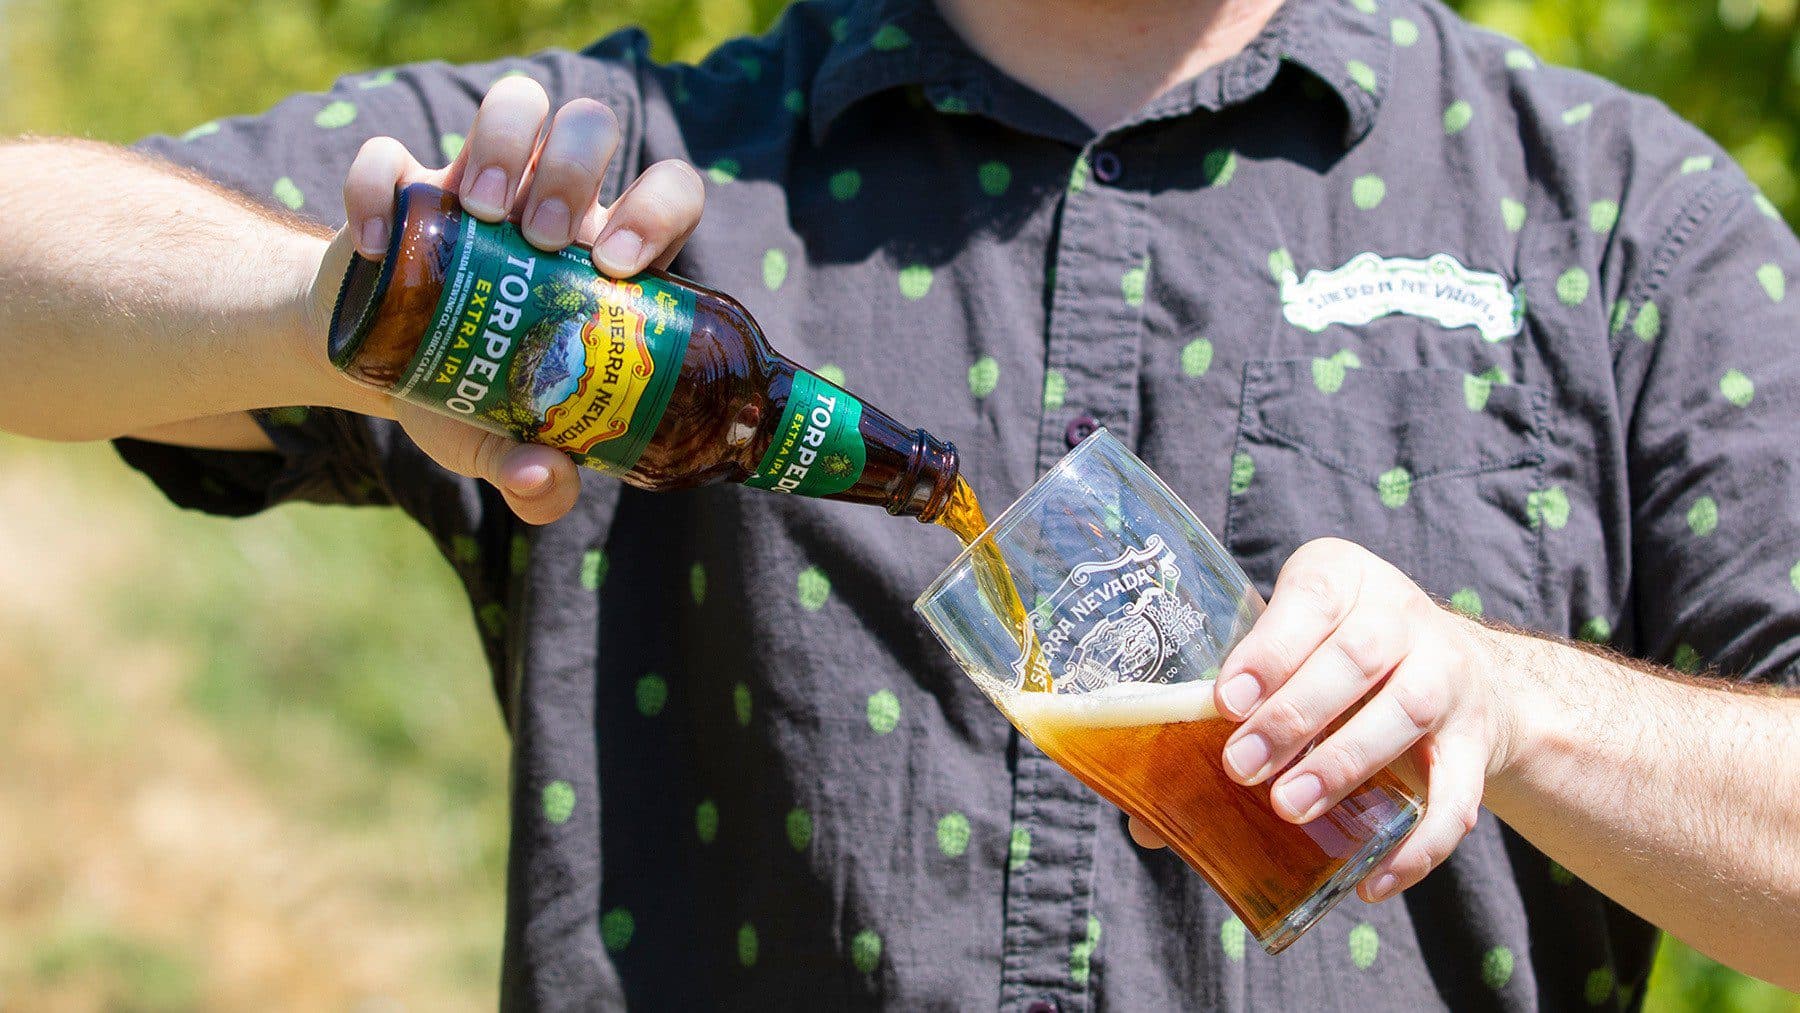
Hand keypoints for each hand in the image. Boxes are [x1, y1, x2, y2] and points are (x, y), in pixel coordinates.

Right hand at [305, 76, 705, 523]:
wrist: (377, 372)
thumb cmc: (467, 397)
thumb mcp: (502, 444)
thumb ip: (536, 479)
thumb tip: (549, 480)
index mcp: (604, 256)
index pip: (668, 195)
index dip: (657, 209)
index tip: (615, 266)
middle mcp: (553, 205)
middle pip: (592, 127)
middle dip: (572, 170)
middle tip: (538, 240)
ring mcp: (480, 183)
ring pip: (518, 104)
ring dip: (501, 144)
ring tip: (476, 213)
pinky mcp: (405, 183)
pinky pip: (392, 152)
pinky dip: (380, 184)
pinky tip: (376, 246)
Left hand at [1125, 537, 1517, 902]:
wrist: (1460, 671)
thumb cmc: (1335, 662)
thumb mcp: (1287, 653)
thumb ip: (1225, 715)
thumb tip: (1143, 819)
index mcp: (1343, 580)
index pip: (1312, 600)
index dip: (1271, 649)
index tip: (1227, 699)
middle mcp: (1403, 617)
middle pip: (1357, 657)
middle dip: (1295, 714)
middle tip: (1241, 765)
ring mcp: (1448, 676)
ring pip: (1405, 713)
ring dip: (1344, 762)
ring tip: (1289, 806)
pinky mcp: (1478, 741)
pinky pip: (1458, 794)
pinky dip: (1418, 843)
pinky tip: (1371, 879)